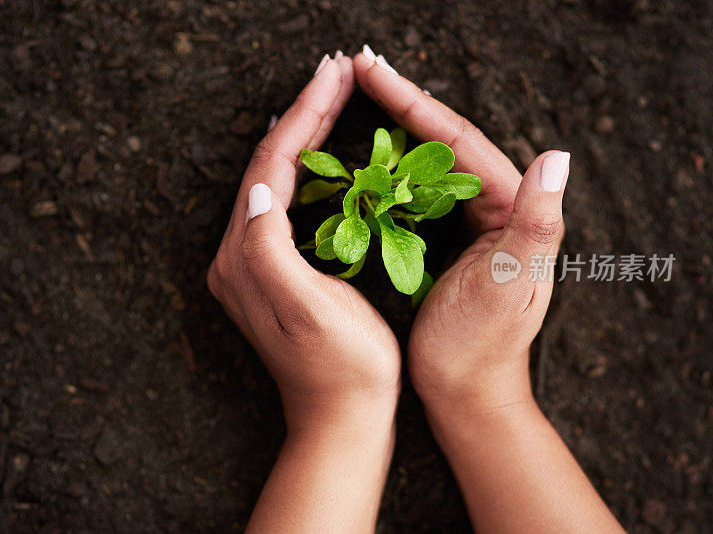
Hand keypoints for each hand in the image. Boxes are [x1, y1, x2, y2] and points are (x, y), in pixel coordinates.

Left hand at [208, 53, 399, 532]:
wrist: (342, 417)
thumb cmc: (342, 368)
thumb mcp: (308, 310)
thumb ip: (270, 250)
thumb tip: (259, 189)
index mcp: (245, 257)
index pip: (270, 168)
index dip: (303, 117)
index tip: (333, 75)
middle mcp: (239, 255)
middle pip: (267, 167)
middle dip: (302, 115)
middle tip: (336, 72)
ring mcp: (253, 264)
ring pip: (274, 180)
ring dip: (303, 135)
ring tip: (332, 96)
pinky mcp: (272, 272)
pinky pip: (284, 203)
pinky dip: (306, 168)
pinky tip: (324, 152)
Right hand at [354, 51, 566, 413]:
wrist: (465, 394)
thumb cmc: (482, 346)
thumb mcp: (510, 285)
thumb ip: (537, 223)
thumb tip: (558, 156)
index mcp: (510, 208)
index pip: (459, 139)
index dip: (413, 102)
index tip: (370, 70)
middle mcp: (493, 207)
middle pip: (442, 139)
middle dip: (399, 101)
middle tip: (357, 68)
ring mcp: (465, 222)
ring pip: (425, 161)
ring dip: (391, 127)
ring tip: (354, 96)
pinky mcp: (441, 241)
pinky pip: (413, 192)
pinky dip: (387, 168)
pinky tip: (361, 154)